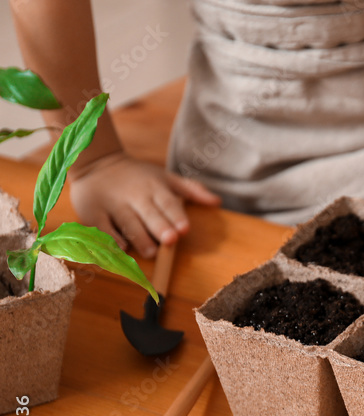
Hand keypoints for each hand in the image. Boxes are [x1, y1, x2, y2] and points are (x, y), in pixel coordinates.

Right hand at [69, 152, 220, 257]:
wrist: (97, 163)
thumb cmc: (139, 176)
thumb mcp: (166, 178)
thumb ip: (192, 190)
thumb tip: (217, 201)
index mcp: (154, 187)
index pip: (168, 203)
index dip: (176, 216)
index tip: (184, 229)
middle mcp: (135, 195)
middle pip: (149, 213)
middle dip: (160, 227)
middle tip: (170, 240)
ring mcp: (113, 203)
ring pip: (127, 222)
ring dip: (139, 237)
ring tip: (150, 252)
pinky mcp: (93, 211)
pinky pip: (103, 226)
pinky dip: (111, 237)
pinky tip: (122, 247)